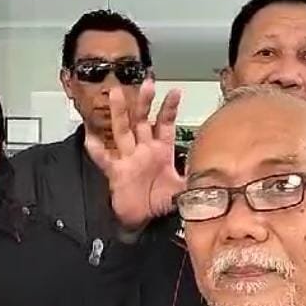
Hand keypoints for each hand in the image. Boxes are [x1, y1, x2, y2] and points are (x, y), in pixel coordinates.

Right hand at [85, 79, 183, 231]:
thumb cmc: (161, 203)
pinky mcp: (116, 172)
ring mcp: (129, 159)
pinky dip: (97, 149)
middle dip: (144, 102)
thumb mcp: (183, 190)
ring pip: (123, 131)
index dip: (169, 108)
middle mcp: (144, 150)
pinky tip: (91, 137)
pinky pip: (105, 159)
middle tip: (147, 83)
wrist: (145, 222)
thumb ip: (195, 179)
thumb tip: (214, 175)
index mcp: (161, 151)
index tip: (176, 91)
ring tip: (117, 94)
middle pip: (142, 120)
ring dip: (120, 113)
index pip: (165, 124)